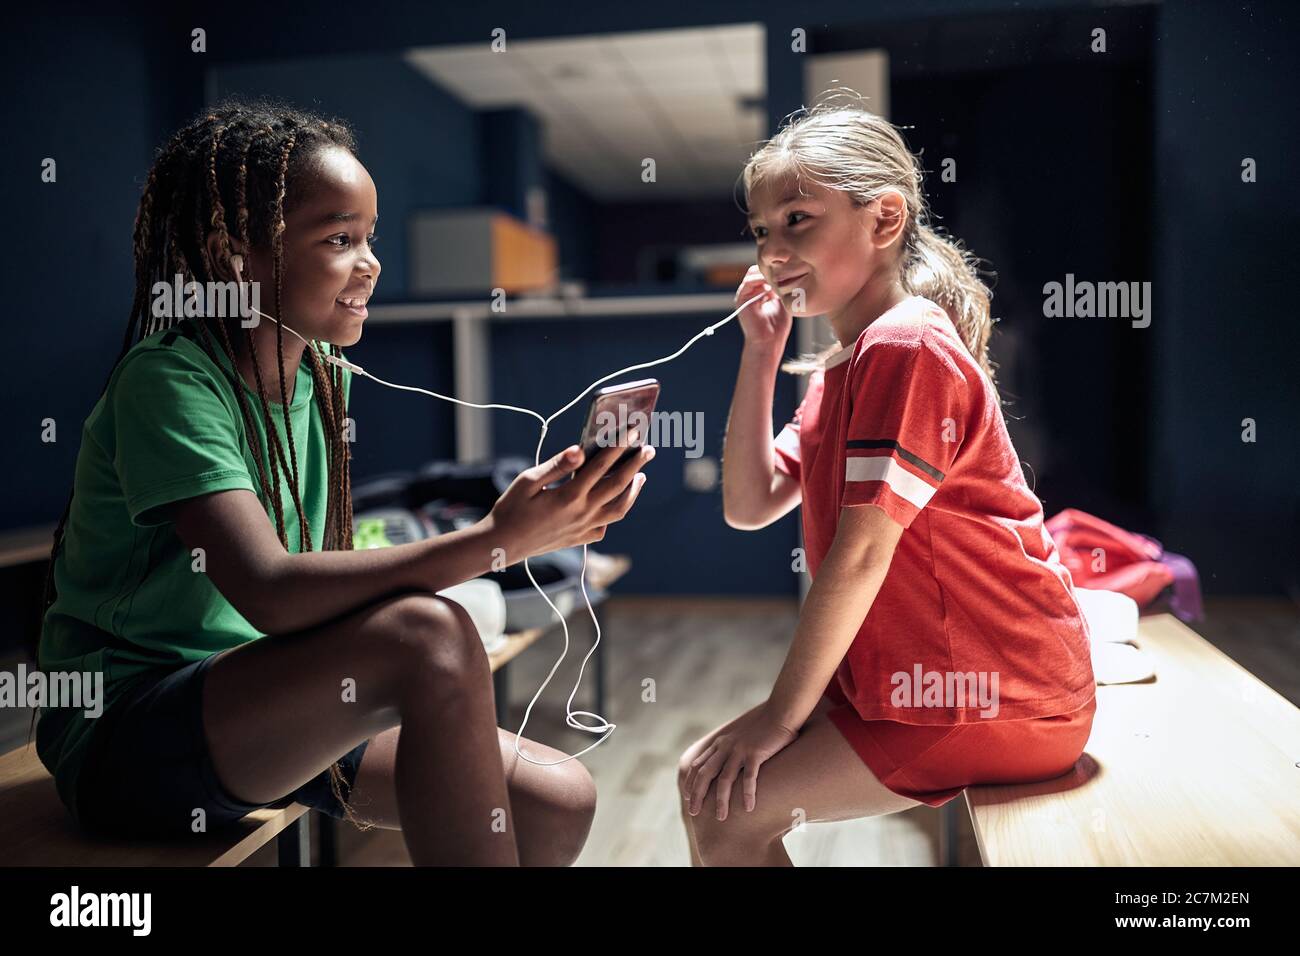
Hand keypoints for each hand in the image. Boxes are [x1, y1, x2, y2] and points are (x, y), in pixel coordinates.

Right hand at [486, 429, 653, 563]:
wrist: (502, 544)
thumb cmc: (511, 508)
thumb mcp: (528, 481)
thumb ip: (557, 465)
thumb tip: (579, 449)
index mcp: (569, 496)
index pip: (601, 466)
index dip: (619, 446)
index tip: (634, 431)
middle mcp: (582, 513)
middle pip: (618, 485)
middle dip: (636, 464)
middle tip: (649, 449)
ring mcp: (584, 528)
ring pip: (619, 509)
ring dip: (633, 491)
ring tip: (640, 476)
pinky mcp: (580, 539)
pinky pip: (605, 526)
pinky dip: (614, 513)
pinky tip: (614, 503)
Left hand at [682, 702, 798, 820]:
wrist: (780, 714)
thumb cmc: (763, 729)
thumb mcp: (740, 738)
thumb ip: (731, 750)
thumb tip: (727, 765)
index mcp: (720, 744)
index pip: (698, 765)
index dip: (691, 782)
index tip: (687, 797)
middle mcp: (726, 747)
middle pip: (705, 774)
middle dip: (697, 794)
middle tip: (693, 812)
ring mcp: (739, 750)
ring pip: (725, 779)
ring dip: (721, 800)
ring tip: (721, 817)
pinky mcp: (755, 753)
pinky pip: (749, 777)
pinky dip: (747, 793)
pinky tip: (748, 807)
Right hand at [734, 264, 791, 348]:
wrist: (768, 341)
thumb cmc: (777, 326)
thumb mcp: (784, 302)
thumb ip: (782, 288)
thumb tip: (787, 274)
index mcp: (761, 292)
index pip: (765, 272)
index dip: (776, 269)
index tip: (788, 271)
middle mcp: (752, 291)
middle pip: (758, 269)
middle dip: (770, 269)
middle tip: (783, 273)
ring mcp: (745, 294)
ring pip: (753, 272)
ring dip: (766, 273)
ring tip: (778, 279)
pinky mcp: (741, 298)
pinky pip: (748, 281)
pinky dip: (759, 279)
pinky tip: (771, 285)